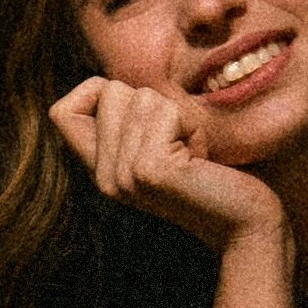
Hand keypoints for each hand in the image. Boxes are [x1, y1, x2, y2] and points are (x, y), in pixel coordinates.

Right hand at [49, 71, 283, 246]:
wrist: (246, 223)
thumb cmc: (215, 175)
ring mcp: (124, 176)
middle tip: (179, 144)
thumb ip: (132, 121)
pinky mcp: (149, 171)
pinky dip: (192, 124)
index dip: (95, 93)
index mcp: (101, 171)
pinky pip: (165, 111)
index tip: (138, 114)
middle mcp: (105, 177)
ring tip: (192, 153)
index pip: (60, 112)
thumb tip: (112, 84)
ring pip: (141, 96)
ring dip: (179, 115)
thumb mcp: (162, 144)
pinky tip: (200, 158)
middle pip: (109, 91)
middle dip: (155, 103)